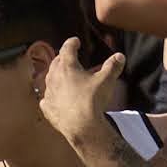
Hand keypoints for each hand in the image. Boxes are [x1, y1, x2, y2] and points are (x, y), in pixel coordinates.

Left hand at [39, 38, 129, 156]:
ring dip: (55, 75)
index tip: (75, 41)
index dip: (72, 43)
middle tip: (68, 57)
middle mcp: (54, 77)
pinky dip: (50, 96)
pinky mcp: (48, 108)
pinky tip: (52, 98)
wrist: (81, 126)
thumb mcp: (106, 81)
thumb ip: (113, 66)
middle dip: (62, 58)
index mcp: (67, 67)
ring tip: (61, 75)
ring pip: (49, 79)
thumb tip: (120, 56)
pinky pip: (46, 99)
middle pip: (56, 62)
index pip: (67, 49)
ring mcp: (49, 93)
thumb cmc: (92, 100)